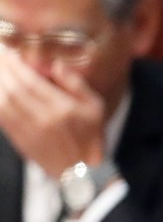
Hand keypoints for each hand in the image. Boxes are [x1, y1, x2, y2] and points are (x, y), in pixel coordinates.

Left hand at [0, 49, 105, 176]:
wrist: (81, 172)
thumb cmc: (91, 135)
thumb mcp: (95, 106)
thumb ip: (75, 83)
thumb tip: (54, 64)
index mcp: (63, 109)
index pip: (31, 81)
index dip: (15, 64)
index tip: (8, 50)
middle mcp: (42, 119)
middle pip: (13, 89)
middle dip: (3, 69)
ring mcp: (28, 131)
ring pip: (3, 102)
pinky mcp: (19, 139)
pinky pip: (1, 117)